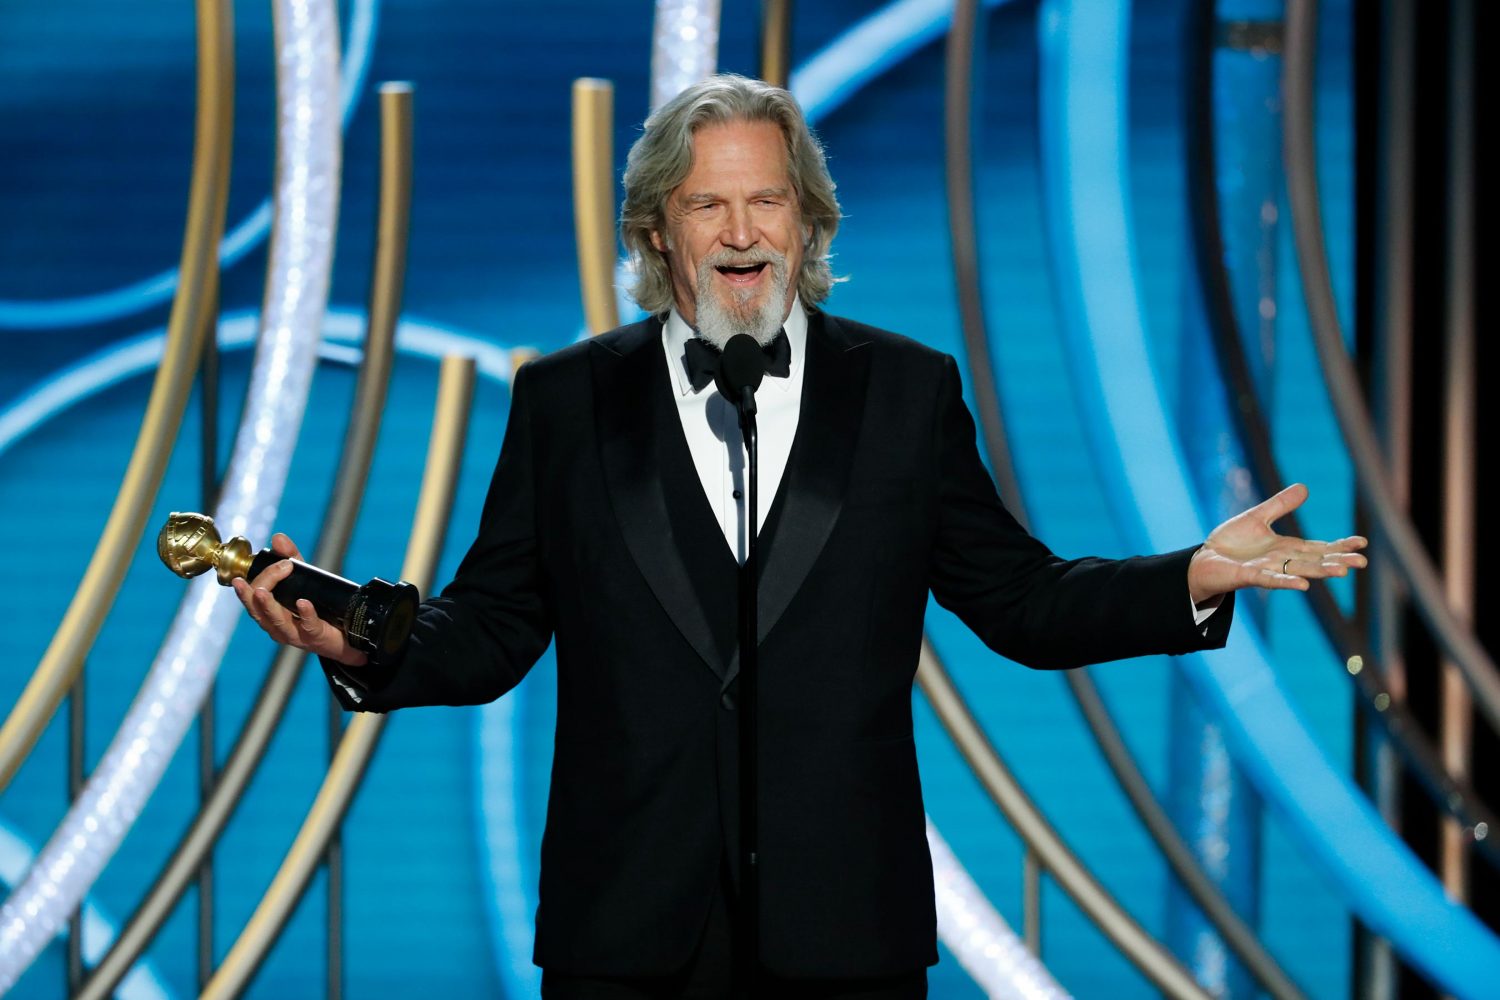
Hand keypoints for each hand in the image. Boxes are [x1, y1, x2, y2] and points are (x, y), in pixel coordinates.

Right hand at [231, 533, 368, 667]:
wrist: (347, 633)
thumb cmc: (318, 608)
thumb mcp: (304, 579)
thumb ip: (290, 558)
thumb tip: (277, 538)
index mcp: (269, 613)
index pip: (253, 598)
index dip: (257, 580)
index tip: (279, 562)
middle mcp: (277, 626)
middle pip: (258, 612)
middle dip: (251, 596)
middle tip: (248, 582)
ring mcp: (295, 634)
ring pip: (276, 622)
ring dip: (268, 606)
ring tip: (262, 591)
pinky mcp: (316, 637)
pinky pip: (308, 627)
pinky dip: (305, 614)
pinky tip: (303, 603)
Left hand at [1187, 483, 1367, 605]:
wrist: (1203, 559)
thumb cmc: (1230, 543)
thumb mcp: (1257, 518)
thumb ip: (1280, 505)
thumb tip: (1304, 487)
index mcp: (1286, 549)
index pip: (1319, 548)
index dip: (1340, 546)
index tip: (1362, 543)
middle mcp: (1281, 562)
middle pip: (1315, 562)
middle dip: (1338, 561)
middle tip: (1362, 562)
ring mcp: (1266, 570)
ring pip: (1298, 572)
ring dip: (1319, 572)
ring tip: (1342, 571)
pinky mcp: (1248, 576)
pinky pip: (1270, 580)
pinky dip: (1286, 582)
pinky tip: (1304, 586)